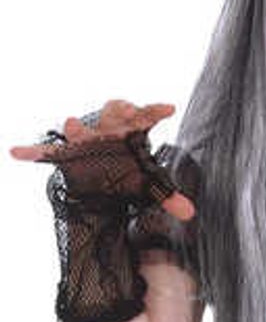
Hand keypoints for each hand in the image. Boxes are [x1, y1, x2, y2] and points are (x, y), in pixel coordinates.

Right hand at [9, 99, 195, 221]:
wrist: (105, 172)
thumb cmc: (128, 172)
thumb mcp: (149, 185)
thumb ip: (168, 196)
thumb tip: (191, 213)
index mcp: (130, 131)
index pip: (144, 116)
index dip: (155, 111)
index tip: (169, 108)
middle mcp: (108, 129)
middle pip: (111, 114)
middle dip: (117, 112)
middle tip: (124, 111)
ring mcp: (87, 139)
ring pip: (82, 129)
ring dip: (78, 128)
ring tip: (72, 123)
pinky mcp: (67, 153)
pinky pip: (48, 151)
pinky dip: (31, 152)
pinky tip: (14, 152)